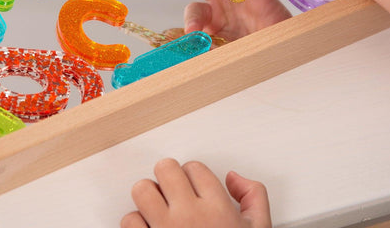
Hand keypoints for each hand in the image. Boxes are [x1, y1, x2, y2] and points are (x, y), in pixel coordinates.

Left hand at [120, 159, 271, 227]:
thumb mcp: (260, 227)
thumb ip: (253, 194)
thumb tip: (233, 178)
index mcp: (216, 207)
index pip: (194, 167)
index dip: (192, 173)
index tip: (193, 183)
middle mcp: (188, 215)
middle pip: (166, 169)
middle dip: (168, 175)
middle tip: (172, 188)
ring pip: (142, 190)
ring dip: (148, 196)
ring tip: (157, 205)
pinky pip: (129, 221)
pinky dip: (136, 223)